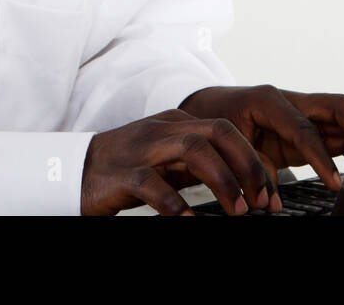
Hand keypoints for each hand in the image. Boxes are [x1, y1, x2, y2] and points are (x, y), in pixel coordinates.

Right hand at [80, 108, 281, 215]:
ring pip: (192, 148)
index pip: (227, 130)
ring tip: (237, 211)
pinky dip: (175, 203)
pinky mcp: (122, 174)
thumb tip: (242, 185)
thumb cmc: (128, 169)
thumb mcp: (168, 161)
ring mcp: (142, 148)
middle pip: (217, 131)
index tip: (269, 194)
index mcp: (177, 122)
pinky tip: (190, 221)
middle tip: (261, 201)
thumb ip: (198, 165)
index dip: (253, 160)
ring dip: (222, 180)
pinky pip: (152, 184)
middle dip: (247, 165)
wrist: (73, 171)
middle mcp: (163, 129)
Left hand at [177, 85, 343, 191]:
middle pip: (338, 107)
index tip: (336, 182)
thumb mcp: (228, 147)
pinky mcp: (303, 125)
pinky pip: (333, 131)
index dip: (322, 157)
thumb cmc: (212, 122)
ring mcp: (300, 110)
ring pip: (342, 116)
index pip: (305, 129)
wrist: (203, 108)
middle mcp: (290, 100)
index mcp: (268, 100)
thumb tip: (272, 203)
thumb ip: (254, 172)